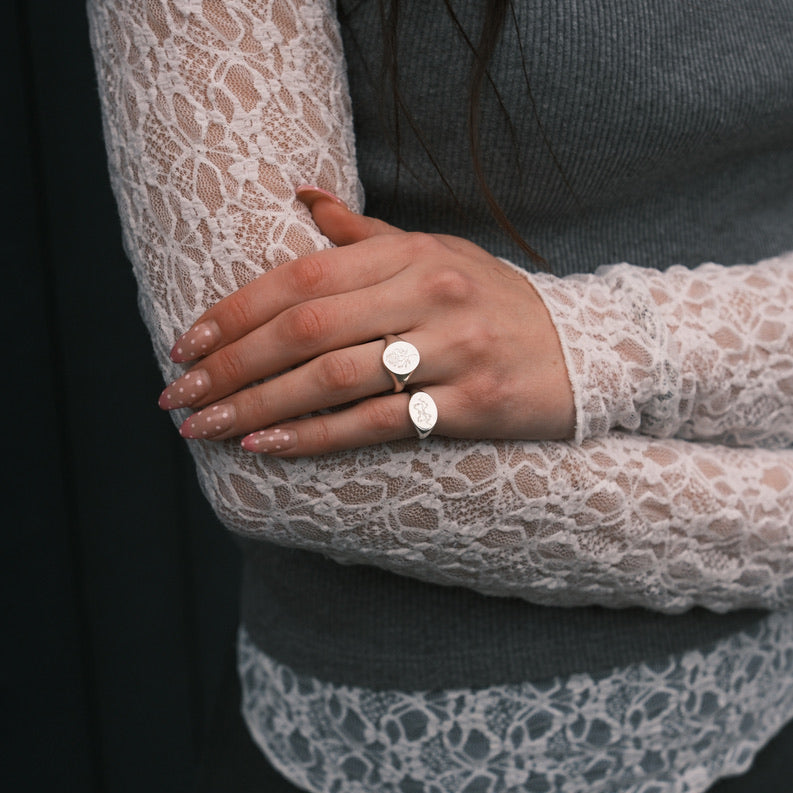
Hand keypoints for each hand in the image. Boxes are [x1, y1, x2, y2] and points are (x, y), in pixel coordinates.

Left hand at [158, 187, 574, 454]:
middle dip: (230, 365)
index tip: (186, 343)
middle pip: (304, 327)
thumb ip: (366, 236)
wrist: (583, 351)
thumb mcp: (437, 253)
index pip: (301, 274)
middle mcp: (428, 293)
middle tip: (177, 396)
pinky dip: (314, 436)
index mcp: (410, 253)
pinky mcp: (470, 404)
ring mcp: (451, 349)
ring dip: (257, 405)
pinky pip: (375, 423)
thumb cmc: (494, 303)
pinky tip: (268, 446)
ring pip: (331, 378)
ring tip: (207, 428)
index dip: (235, 310)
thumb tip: (302, 198)